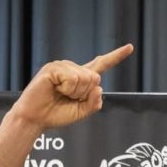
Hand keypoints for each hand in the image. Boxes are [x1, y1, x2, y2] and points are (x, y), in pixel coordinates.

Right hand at [11, 44, 133, 129]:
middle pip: (95, 78)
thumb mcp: (82, 112)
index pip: (102, 65)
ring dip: (74, 93)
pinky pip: (72, 78)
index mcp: (82, 78)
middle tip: (68, 99)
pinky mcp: (53, 68)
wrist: (36, 119)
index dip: (116, 56)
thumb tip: (99, 86)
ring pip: (85, 78)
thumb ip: (94, 103)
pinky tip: (55, 89)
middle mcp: (74, 69)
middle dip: (84, 94)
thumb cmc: (56, 114)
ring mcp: (63, 66)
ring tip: (60, 94)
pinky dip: (67, 89)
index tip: (130, 48)